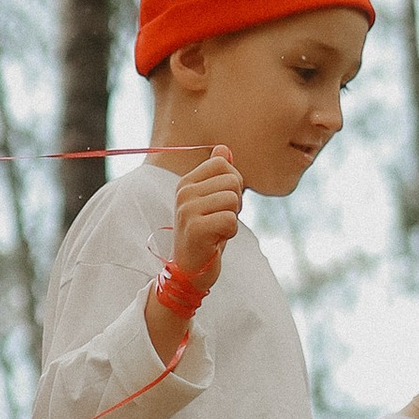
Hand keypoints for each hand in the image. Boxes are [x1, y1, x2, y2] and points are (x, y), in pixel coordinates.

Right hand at [170, 144, 244, 288]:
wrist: (190, 270)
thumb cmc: (205, 234)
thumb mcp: (211, 201)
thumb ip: (217, 175)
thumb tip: (224, 147)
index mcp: (187, 182)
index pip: (223, 163)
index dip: (233, 184)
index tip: (221, 203)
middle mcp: (183, 192)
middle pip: (232, 181)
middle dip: (235, 203)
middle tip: (220, 220)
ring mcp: (187, 210)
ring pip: (232, 199)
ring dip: (232, 218)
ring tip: (217, 230)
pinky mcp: (194, 228)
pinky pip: (230, 219)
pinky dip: (230, 232)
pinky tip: (216, 240)